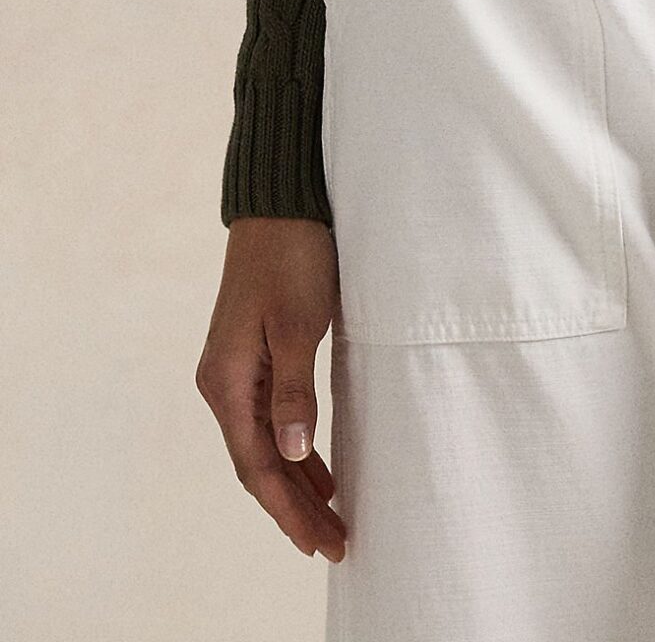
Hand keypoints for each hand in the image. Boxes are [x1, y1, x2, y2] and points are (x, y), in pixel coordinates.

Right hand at [196, 217, 347, 562]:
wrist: (281, 206)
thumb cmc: (292, 257)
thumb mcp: (298, 323)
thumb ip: (293, 391)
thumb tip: (293, 456)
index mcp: (226, 382)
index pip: (258, 467)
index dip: (289, 510)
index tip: (323, 543)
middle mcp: (223, 384)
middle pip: (259, 465)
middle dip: (294, 509)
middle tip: (335, 544)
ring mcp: (236, 372)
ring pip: (266, 445)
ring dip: (296, 484)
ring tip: (330, 520)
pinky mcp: (255, 357)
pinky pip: (272, 420)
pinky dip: (295, 450)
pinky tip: (317, 469)